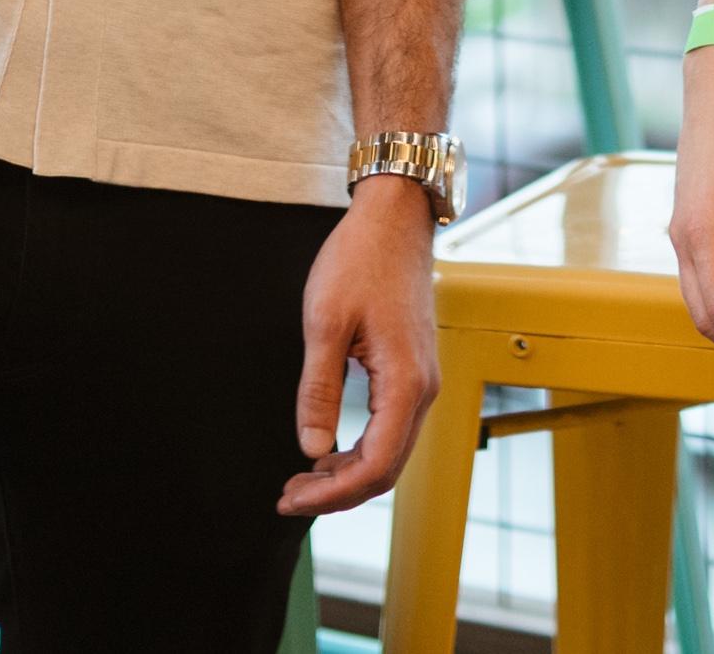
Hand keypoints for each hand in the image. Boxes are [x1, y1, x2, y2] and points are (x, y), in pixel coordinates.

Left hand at [277, 174, 440, 517]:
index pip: (375, 466)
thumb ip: (319, 389)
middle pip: (387, 467)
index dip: (331, 494)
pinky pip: (392, 426)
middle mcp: (424, 387)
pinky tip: (331, 448)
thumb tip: (310, 448)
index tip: (291, 498)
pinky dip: (361, 448)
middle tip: (289, 496)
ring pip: (391, 450)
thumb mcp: (326, 321)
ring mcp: (423, 377)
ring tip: (303, 477)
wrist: (395, 216)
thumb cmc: (361, 258)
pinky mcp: (414, 367)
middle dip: (337, 492)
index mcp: (406, 381)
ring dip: (348, 473)